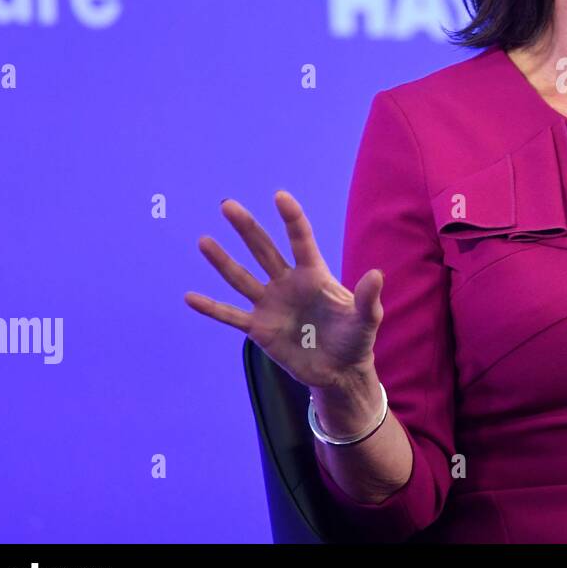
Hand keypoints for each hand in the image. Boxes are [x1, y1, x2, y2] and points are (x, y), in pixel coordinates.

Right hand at [184, 191, 383, 391]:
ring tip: (204, 240)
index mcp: (315, 275)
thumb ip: (367, 298)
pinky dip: (211, 308)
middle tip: (228, 205)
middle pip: (264, 250)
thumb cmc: (356, 339)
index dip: (291, 218)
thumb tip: (376, 274)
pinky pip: (231, 316)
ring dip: (222, 261)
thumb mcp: (367, 319)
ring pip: (242, 278)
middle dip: (247, 228)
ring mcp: (271, 304)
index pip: (301, 240)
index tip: (279, 196)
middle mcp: (288, 283)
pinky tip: (190, 297)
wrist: (339, 371)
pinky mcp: (259, 328)